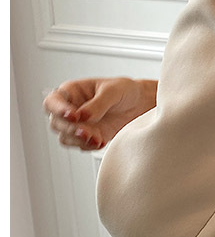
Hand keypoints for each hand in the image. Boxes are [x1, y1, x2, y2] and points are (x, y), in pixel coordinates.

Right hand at [43, 77, 157, 150]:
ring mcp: (79, 125)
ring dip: (78, 140)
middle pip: (56, 123)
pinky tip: (101, 142)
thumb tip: (83, 116)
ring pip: (66, 137)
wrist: (140, 104)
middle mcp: (71, 109)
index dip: (58, 109)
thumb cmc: (124, 90)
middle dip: (70, 129)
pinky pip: (81, 146)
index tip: (73, 116)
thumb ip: (98, 103)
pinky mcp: (90, 137)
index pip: (53, 102)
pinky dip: (89, 146)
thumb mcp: (113, 91)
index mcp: (72, 92)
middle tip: (86, 132)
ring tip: (96, 139)